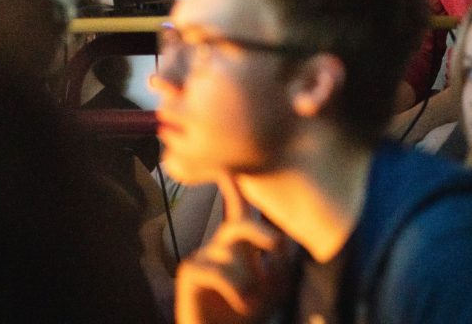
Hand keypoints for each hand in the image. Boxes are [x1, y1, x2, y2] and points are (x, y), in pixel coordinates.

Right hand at [175, 179, 289, 323]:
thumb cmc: (244, 313)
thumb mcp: (272, 289)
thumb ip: (281, 265)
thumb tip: (282, 242)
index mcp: (238, 245)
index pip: (239, 206)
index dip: (236, 184)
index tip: (233, 163)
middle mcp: (218, 244)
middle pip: (240, 222)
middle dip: (262, 232)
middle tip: (278, 247)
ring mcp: (202, 256)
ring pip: (233, 249)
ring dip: (251, 277)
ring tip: (254, 301)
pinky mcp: (190, 272)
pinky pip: (219, 268)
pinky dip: (238, 287)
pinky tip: (242, 304)